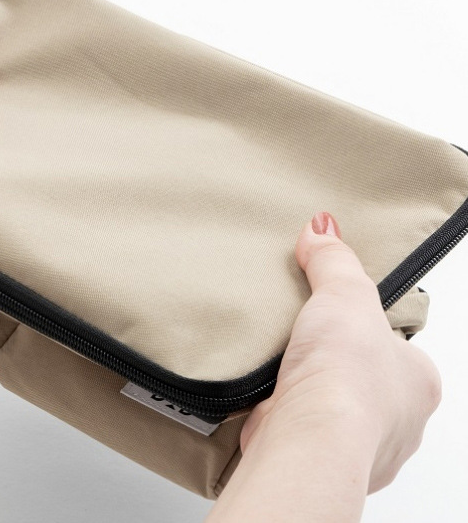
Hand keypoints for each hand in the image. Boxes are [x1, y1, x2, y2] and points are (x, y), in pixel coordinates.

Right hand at [239, 211, 440, 492]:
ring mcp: (356, 446)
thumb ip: (334, 260)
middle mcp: (397, 421)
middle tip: (305, 334)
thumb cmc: (347, 376)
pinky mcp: (313, 456)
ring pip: (329, 405)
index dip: (368, 328)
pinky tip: (264, 388)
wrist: (309, 438)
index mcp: (418, 382)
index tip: (339, 314)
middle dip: (333, 360)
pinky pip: (295, 423)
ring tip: (279, 358)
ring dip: (305, 385)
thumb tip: (322, 227)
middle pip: (363, 378)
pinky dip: (278, 407)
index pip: (397, 346)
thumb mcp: (345, 294)